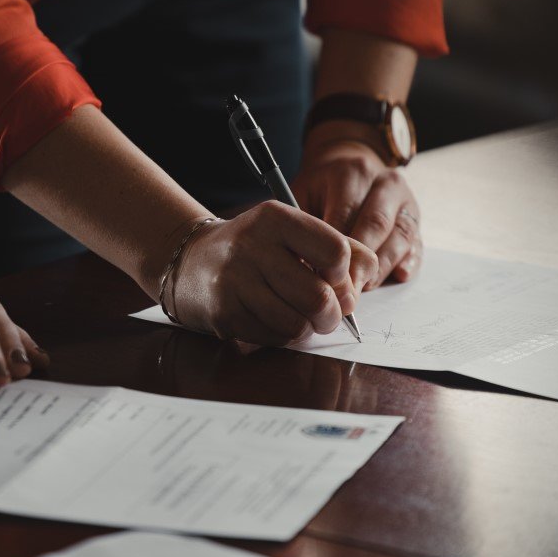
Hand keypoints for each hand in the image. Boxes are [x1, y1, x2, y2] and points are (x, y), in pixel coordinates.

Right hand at [167, 201, 377, 345]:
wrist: (191, 261)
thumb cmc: (255, 248)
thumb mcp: (293, 232)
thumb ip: (339, 246)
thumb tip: (366, 278)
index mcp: (276, 218)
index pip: (335, 251)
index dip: (345, 275)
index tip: (335, 280)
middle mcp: (252, 246)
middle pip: (320, 297)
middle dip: (332, 315)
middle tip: (327, 314)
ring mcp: (235, 281)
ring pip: (298, 324)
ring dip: (307, 328)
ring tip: (300, 316)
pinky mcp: (224, 313)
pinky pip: (274, 338)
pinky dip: (283, 336)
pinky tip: (273, 319)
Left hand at [292, 136, 422, 288]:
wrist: (350, 167)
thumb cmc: (321, 189)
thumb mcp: (303, 193)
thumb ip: (304, 224)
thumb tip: (304, 264)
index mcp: (353, 173)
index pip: (346, 214)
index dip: (334, 249)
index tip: (322, 276)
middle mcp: (385, 183)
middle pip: (376, 225)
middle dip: (360, 262)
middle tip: (344, 291)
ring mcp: (405, 201)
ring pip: (400, 237)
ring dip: (382, 267)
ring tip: (363, 288)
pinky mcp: (416, 219)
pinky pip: (417, 244)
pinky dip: (409, 262)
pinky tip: (398, 276)